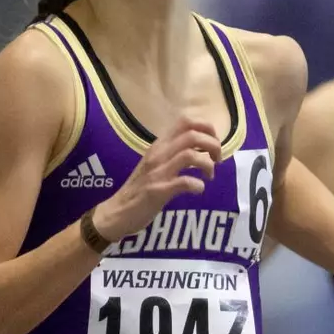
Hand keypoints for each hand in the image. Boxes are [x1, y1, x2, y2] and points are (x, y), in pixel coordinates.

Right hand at [91, 117, 221, 240]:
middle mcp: (158, 154)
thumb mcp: (155, 163)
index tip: (213, 142)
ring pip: (190, 155)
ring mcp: (158, 172)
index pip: (185, 121)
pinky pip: (184, 182)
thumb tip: (200, 148)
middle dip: (213, 145)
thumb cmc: (139, 188)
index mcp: (159, 145)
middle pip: (193, 135)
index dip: (206, 127)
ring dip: (207, 164)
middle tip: (217, 160)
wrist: (117, 211)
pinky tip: (198, 190)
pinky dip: (197, 185)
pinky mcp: (158, 191)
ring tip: (209, 175)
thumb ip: (172, 152)